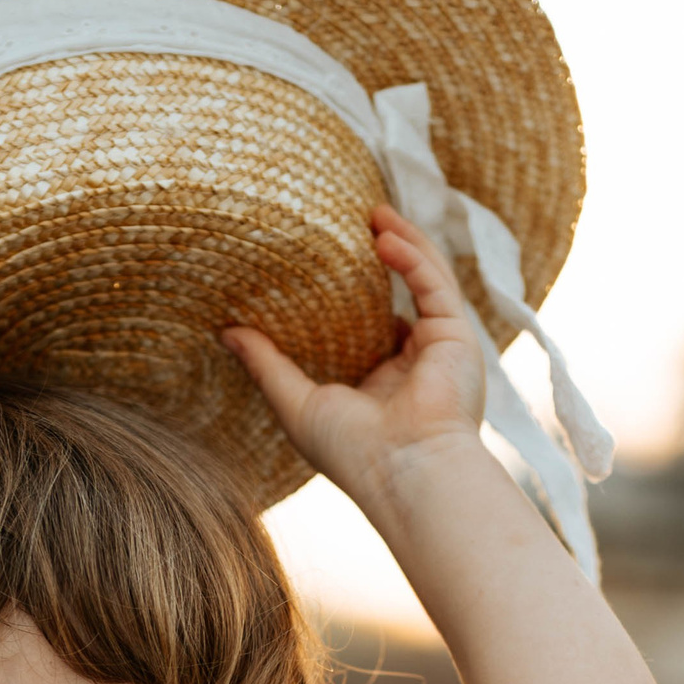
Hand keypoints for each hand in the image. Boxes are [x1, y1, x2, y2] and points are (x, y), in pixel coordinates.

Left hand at [220, 204, 488, 517]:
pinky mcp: (457, 336)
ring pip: (424, 279)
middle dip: (380, 254)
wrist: (403, 472)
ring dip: (402, 241)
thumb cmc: (351, 451)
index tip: (322, 258)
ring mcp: (439, 347)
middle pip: (400, 293)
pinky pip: (435, 283)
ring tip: (371, 211)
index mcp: (381, 381)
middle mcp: (414, 362)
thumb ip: (265, 364)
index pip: (369, 323)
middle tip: (349, 220)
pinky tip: (383, 235)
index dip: (351, 289)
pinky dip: (412, 256)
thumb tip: (225, 330)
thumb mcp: (296, 402)